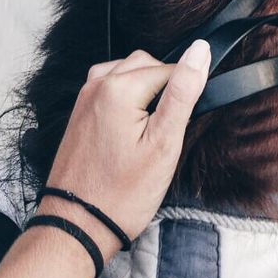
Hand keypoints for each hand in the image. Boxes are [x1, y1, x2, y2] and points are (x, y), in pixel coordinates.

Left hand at [38, 39, 210, 258]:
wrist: (78, 226)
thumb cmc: (121, 194)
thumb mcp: (163, 144)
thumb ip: (183, 92)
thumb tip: (199, 51)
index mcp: (118, 87)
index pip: (170, 69)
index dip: (183, 97)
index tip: (176, 129)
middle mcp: (97, 84)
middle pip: (149, 66)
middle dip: (164, 91)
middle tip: (165, 134)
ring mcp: (85, 97)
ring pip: (129, 73)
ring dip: (146, 92)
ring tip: (148, 133)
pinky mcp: (80, 111)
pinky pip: (111, 87)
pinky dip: (127, 98)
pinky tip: (130, 129)